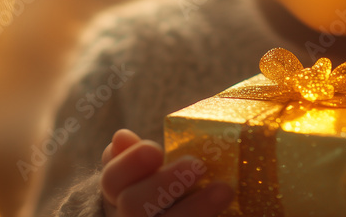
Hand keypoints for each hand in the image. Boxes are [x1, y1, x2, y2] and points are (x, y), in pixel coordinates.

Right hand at [100, 128, 233, 216]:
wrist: (161, 215)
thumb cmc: (158, 191)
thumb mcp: (142, 173)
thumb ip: (134, 156)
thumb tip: (122, 137)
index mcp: (117, 194)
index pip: (112, 180)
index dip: (130, 163)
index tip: (155, 150)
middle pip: (134, 206)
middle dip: (164, 184)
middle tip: (199, 165)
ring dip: (195, 209)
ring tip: (225, 189)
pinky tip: (234, 213)